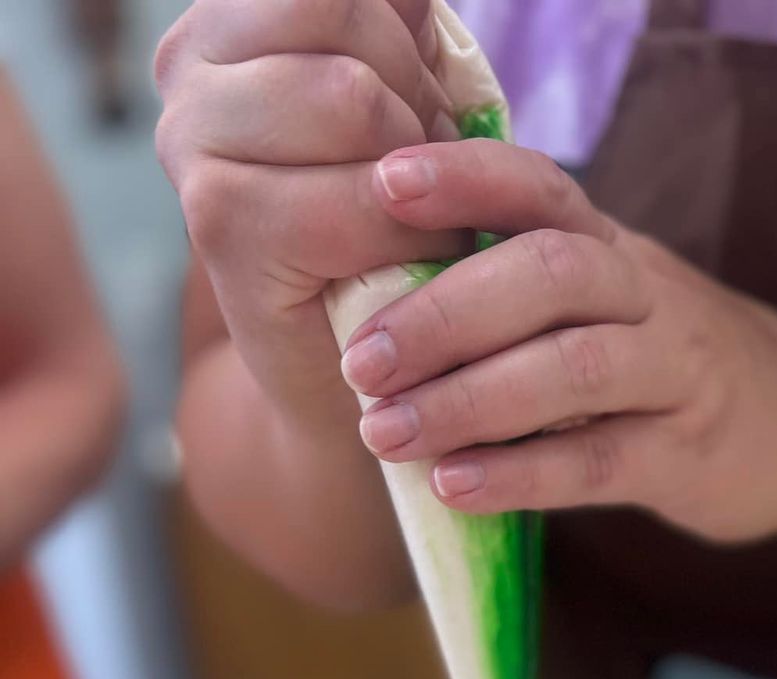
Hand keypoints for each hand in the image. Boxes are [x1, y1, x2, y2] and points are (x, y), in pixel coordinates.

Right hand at [155, 0, 465, 435]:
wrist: (361, 377)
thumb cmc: (395, 234)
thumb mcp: (407, 102)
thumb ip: (397, 33)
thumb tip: (419, 0)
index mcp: (230, 23)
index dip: (404, 42)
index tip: (414, 108)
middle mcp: (190, 67)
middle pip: (345, 23)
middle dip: (416, 104)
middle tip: (421, 181)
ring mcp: (190, 142)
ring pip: (351, 98)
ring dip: (418, 171)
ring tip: (414, 220)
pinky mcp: (221, 224)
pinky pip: (357, 196)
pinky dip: (412, 235)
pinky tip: (405, 266)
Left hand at [342, 140, 776, 541]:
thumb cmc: (661, 364)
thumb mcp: (605, 301)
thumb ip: (519, 290)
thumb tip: (377, 300)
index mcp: (610, 247)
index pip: (541, 185)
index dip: (466, 176)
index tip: (386, 185)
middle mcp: (646, 295)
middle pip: (550, 273)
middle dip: (446, 314)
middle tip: (364, 362)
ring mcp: (675, 374)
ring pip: (573, 368)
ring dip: (469, 399)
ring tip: (388, 432)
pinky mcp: (686, 456)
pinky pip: (598, 460)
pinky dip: (520, 474)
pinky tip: (454, 486)